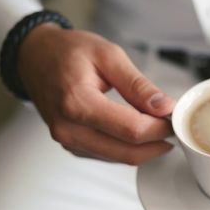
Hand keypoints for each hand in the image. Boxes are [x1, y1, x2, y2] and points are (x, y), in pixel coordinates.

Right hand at [18, 23, 174, 163]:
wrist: (35, 57)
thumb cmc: (68, 52)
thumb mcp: (108, 55)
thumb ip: (138, 85)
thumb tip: (164, 107)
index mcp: (77, 102)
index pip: (131, 130)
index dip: (160, 128)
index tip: (173, 118)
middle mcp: (69, 128)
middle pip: (128, 152)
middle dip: (157, 142)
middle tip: (172, 126)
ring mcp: (68, 141)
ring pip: (120, 158)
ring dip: (146, 148)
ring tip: (157, 126)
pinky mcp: (72, 146)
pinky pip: (109, 156)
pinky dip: (129, 148)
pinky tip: (139, 132)